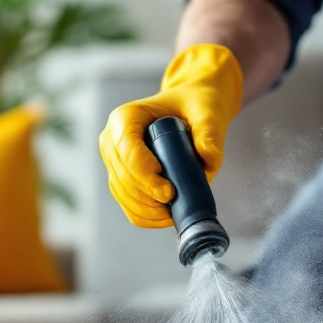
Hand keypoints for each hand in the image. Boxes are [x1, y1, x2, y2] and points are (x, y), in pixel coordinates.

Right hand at [99, 44, 242, 227]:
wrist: (191, 109)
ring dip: (146, 209)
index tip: (169, 191)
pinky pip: (127, 204)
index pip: (126, 150)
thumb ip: (210, 132)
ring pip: (122, 194)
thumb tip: (209, 158)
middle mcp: (112, 139)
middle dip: (147, 196)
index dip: (144, 175)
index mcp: (126, 117)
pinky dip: (144, 215)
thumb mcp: (207, 111)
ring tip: (173, 212)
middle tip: (175, 203)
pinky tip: (165, 217)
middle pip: (122, 176)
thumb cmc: (195, 105)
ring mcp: (113, 160)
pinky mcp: (121, 178)